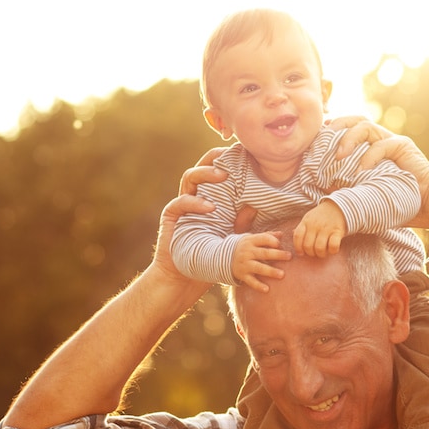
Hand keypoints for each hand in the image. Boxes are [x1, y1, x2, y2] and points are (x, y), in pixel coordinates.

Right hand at [153, 148, 230, 285]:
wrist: (186, 277)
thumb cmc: (210, 256)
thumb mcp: (231, 237)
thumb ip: (241, 222)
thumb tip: (257, 206)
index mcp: (208, 197)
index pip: (214, 172)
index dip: (223, 159)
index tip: (239, 152)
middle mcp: (194, 196)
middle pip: (200, 167)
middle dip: (213, 159)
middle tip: (230, 158)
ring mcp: (181, 204)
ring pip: (189, 178)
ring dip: (206, 174)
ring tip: (223, 176)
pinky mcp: (171, 216)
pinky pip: (180, 202)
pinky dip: (194, 202)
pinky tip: (209, 207)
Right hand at [233, 233, 291, 291]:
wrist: (222, 257)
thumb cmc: (245, 246)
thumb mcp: (252, 238)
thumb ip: (267, 236)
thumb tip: (282, 234)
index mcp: (251, 241)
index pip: (263, 239)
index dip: (272, 241)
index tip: (280, 244)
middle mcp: (247, 252)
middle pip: (264, 253)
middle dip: (277, 255)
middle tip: (289, 256)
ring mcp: (244, 264)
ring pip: (259, 267)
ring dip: (270, 271)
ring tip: (282, 275)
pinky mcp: (242, 275)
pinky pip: (251, 281)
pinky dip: (258, 285)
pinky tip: (267, 289)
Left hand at [293, 201, 346, 256]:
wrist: (339, 207)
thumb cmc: (322, 215)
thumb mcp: (309, 218)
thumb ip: (302, 226)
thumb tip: (292, 233)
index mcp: (306, 222)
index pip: (297, 237)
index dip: (298, 248)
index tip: (301, 253)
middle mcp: (315, 225)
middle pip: (308, 246)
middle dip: (310, 253)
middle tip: (314, 253)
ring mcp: (326, 228)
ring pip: (319, 248)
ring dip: (321, 254)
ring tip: (323, 252)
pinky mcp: (338, 231)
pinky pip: (333, 246)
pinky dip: (332, 251)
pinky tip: (332, 249)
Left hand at [329, 117, 428, 229]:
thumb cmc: (399, 202)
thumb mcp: (368, 193)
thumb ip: (350, 187)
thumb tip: (324, 192)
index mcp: (372, 148)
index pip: (350, 129)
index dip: (333, 130)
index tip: (316, 138)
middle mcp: (382, 140)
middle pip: (357, 120)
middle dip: (338, 124)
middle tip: (323, 137)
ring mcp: (393, 141)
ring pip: (367, 126)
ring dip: (349, 139)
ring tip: (338, 156)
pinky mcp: (404, 147)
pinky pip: (383, 145)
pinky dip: (369, 157)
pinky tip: (361, 171)